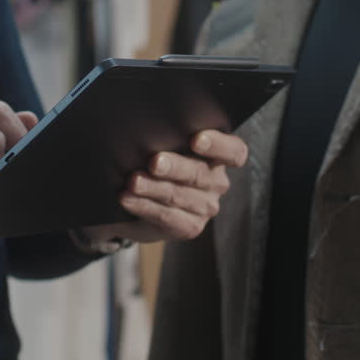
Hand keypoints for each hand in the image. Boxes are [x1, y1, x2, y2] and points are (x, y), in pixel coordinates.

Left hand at [81, 130, 247, 244]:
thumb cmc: (156, 163)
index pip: (233, 151)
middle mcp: (217, 182)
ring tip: (133, 182)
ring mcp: (206, 207)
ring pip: (179, 195)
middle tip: (154, 162)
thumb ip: (166, 138)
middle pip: (200, 173)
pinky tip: (126, 198)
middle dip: (175, 167)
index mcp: (219, 157)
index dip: (218, 145)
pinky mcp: (190, 227)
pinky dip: (143, 206)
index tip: (196, 139)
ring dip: (153, 188)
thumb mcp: (165, 147)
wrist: (142, 204)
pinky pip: (166, 216)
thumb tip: (145, 131)